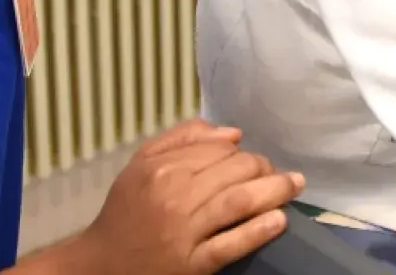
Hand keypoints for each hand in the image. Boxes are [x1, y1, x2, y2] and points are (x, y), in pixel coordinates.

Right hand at [58, 119, 303, 274]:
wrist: (101, 265)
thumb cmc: (126, 211)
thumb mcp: (141, 165)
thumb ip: (182, 139)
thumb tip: (232, 133)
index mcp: (162, 169)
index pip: (220, 150)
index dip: (244, 152)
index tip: (255, 162)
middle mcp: (174, 196)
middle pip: (236, 172)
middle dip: (265, 169)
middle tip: (279, 174)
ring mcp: (184, 232)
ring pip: (239, 203)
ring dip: (275, 191)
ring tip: (294, 186)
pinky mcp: (192, 265)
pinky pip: (231, 244)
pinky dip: (258, 230)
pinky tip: (279, 220)